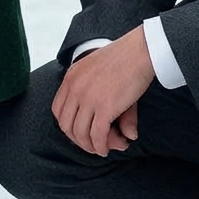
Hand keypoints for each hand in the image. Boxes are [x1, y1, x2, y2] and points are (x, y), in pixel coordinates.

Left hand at [51, 26, 155, 156]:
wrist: (140, 50)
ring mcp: (88, 98)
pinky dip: (101, 146)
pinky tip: (107, 148)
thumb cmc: (123, 58)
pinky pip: (97, 136)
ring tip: (102, 148)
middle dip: (78, 139)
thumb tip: (99, 118)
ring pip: (80, 134)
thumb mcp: (102, 75)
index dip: (67, 125)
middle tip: (91, 143)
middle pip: (66, 125)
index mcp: (71, 76)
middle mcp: (75, 87)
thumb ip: (97, 99)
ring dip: (91, 146)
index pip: (58, 109)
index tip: (78, 131)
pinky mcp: (105, 107)